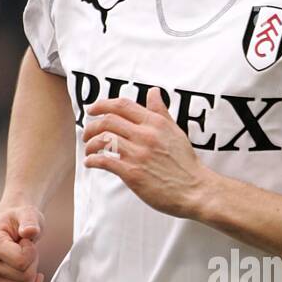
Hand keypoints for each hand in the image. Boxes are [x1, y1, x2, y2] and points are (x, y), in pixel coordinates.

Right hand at [0, 205, 45, 281]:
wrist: (13, 228)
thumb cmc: (21, 220)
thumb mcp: (28, 214)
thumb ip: (30, 221)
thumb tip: (30, 231)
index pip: (21, 261)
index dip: (32, 252)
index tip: (26, 240)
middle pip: (25, 277)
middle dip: (34, 263)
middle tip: (27, 249)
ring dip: (33, 275)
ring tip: (25, 259)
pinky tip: (33, 276)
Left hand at [83, 86, 210, 216]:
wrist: (195, 190)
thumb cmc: (185, 163)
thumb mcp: (175, 131)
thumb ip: (161, 112)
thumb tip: (154, 91)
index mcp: (155, 123)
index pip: (122, 105)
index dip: (102, 104)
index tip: (92, 109)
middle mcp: (146, 135)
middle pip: (108, 120)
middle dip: (91, 125)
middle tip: (87, 132)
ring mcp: (138, 154)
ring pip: (103, 139)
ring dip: (90, 143)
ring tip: (88, 148)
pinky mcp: (132, 173)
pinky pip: (104, 161)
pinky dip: (92, 160)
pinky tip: (90, 162)